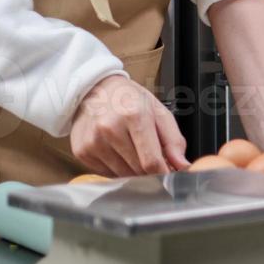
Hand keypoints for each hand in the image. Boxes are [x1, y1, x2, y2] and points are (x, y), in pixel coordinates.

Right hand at [70, 73, 189, 176]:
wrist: (95, 89)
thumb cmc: (130, 99)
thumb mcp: (159, 112)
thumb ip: (174, 140)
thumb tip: (182, 165)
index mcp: (134, 115)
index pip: (151, 160)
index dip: (163, 172)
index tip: (169, 174)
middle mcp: (110, 128)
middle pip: (137, 170)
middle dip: (149, 170)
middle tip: (152, 158)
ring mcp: (93, 141)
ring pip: (122, 175)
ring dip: (133, 170)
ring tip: (133, 150)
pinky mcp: (81, 151)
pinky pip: (106, 173)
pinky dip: (116, 168)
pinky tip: (117, 151)